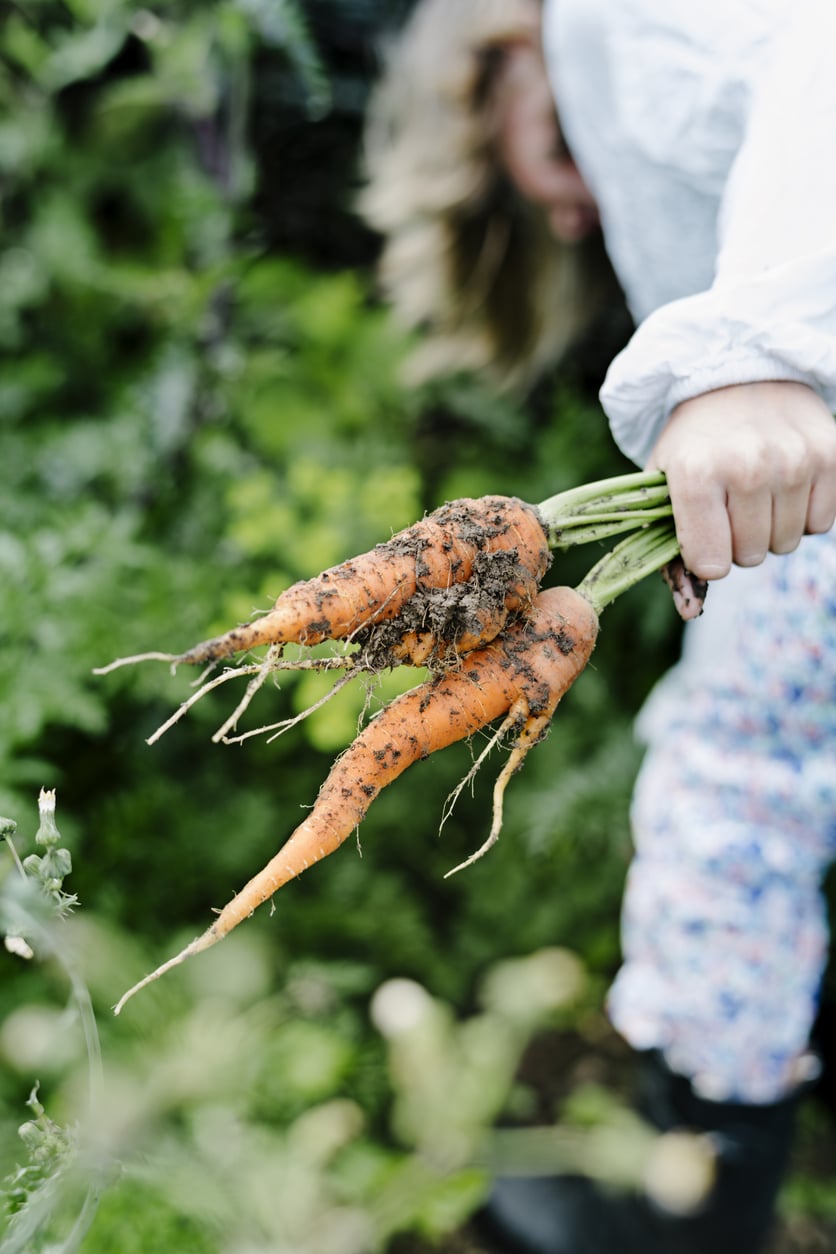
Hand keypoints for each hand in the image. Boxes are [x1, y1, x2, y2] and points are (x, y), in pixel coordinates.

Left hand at [648, 381, 835, 579]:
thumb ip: (671, 554)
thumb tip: (691, 612)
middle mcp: (748, 464)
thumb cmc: (695, 442)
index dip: (706, 555)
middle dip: (738, 540)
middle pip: (751, 556)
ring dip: (771, 526)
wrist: (737, 375)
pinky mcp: (833, 453)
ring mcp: (795, 458)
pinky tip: (785, 481)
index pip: (712, 563)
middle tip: (729, 501)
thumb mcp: (665, 488)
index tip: (702, 529)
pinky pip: (823, 523)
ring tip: (756, 489)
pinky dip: (804, 511)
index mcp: (696, 473)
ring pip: (788, 542)